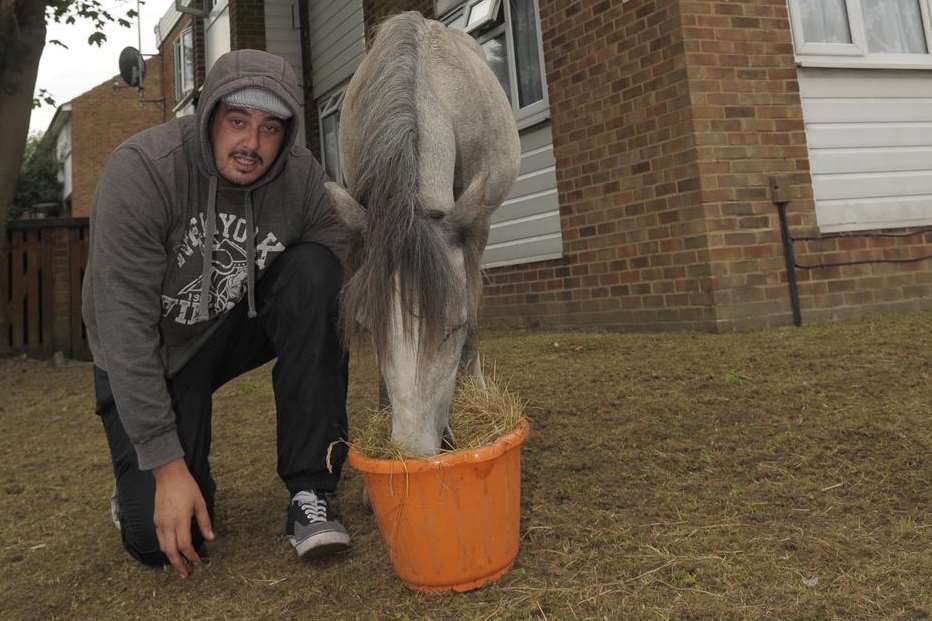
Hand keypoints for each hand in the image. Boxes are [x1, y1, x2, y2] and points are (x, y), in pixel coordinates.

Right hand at [153, 458, 213, 577]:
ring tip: (179, 566)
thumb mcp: (200, 503)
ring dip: (171, 559)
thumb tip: (211, 539)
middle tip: (186, 575)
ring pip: (163, 547)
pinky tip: (172, 551)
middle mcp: (167, 524)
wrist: (168, 475)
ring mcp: (159, 523)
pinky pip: (160, 539)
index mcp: (180, 520)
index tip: (198, 562)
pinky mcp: (155, 520)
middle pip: (171, 551)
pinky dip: (166, 548)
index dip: (191, 556)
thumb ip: (205, 522)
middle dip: (178, 564)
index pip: (185, 545)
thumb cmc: (186, 487)